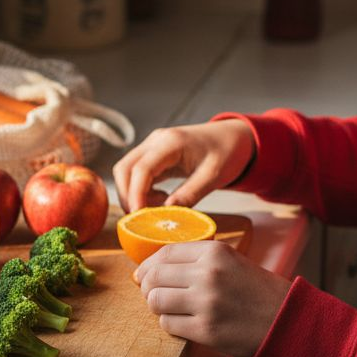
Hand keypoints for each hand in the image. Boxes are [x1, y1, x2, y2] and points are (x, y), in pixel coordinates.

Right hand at [113, 119, 254, 212]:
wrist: (232, 137)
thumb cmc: (226, 153)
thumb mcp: (212, 177)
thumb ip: (189, 194)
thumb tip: (166, 214)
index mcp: (171, 142)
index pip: (141, 169)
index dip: (135, 195)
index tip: (139, 218)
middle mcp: (156, 140)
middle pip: (124, 168)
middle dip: (127, 196)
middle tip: (141, 220)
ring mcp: (152, 146)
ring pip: (126, 171)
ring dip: (132, 194)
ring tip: (155, 209)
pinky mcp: (153, 154)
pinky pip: (136, 173)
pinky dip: (140, 190)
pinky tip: (159, 200)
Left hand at [134, 241, 290, 356]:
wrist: (286, 320)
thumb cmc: (258, 291)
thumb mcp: (230, 261)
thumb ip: (196, 259)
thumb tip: (153, 266)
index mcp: (214, 252)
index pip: (164, 253)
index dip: (148, 264)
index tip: (142, 274)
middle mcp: (207, 274)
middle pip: (154, 276)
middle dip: (147, 287)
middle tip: (152, 293)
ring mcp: (205, 303)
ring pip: (155, 300)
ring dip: (157, 306)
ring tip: (169, 309)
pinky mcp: (205, 330)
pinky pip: (168, 324)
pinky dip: (170, 324)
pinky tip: (182, 323)